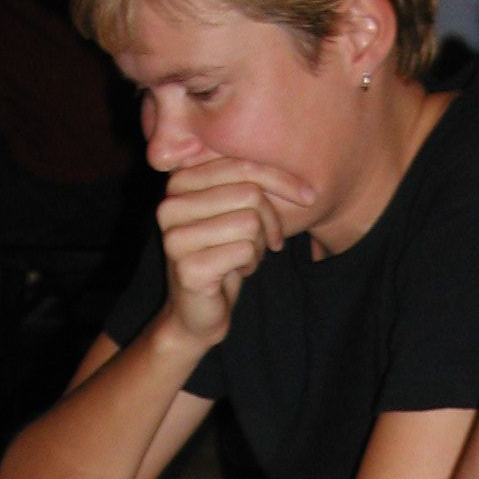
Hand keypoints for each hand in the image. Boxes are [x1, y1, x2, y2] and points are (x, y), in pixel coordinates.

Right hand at [157, 158, 314, 347]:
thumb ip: (249, 183)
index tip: (308, 197)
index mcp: (179, 181)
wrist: (196, 313)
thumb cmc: (222, 256)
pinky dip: (251, 263)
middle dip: (270, 220)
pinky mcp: (187, 267)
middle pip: (249, 193)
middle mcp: (170, 204)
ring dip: (259, 245)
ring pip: (249, 222)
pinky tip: (236, 271)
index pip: (242, 165)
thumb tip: (302, 167)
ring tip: (245, 257)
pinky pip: (245, 250)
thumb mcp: (234, 211)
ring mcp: (175, 237)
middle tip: (267, 242)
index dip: (282, 180)